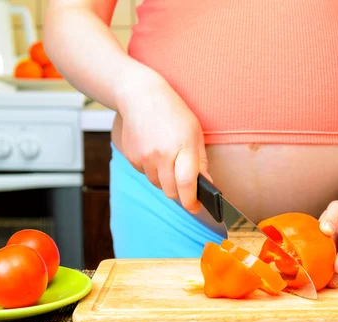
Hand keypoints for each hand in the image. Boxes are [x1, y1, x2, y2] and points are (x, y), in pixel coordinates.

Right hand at [115, 73, 210, 213]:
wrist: (140, 96)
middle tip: (184, 184)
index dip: (191, 201)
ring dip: (165, 180)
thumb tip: (205, 184)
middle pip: (171, 191)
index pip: (187, 183)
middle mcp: (162, 155)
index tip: (195, 207)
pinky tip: (154, 151)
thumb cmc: (173, 112)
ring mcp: (145, 157)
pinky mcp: (132, 157)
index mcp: (183, 147)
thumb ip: (200, 161)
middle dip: (179, 193)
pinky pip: (145, 174)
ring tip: (168, 158)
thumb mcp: (195, 132)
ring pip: (158, 184)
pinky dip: (152, 170)